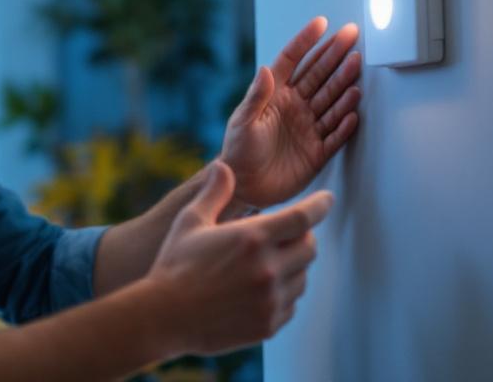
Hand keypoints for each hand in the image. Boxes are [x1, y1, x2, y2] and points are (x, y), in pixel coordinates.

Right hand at [146, 162, 331, 356]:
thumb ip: (214, 193)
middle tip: (286, 234)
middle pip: (310, 247)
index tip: (327, 200)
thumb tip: (224, 166)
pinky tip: (260, 290)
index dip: (320, 206)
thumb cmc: (175, 265)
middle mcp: (267, 269)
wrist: (164, 317)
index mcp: (251, 238)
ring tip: (267, 263)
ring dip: (293, 267)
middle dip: (302, 236)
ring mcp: (270, 300)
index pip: (303, 218)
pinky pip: (291, 305)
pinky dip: (283, 294)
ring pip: (303, 278)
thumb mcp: (190, 221)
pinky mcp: (268, 325)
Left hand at [220, 17, 361, 209]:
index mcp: (275, 95)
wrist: (245, 187)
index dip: (306, 41)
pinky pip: (336, 134)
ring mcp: (308, 127)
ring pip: (331, 100)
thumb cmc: (238, 151)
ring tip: (357, 65)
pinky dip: (345, 123)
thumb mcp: (243, 122)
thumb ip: (256, 97)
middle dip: (335, 54)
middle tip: (352, 35)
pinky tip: (354, 110)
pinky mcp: (318, 151)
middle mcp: (295, 106)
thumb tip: (265, 69)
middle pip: (319, 75)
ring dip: (344, 83)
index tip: (321, 22)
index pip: (292, 61)